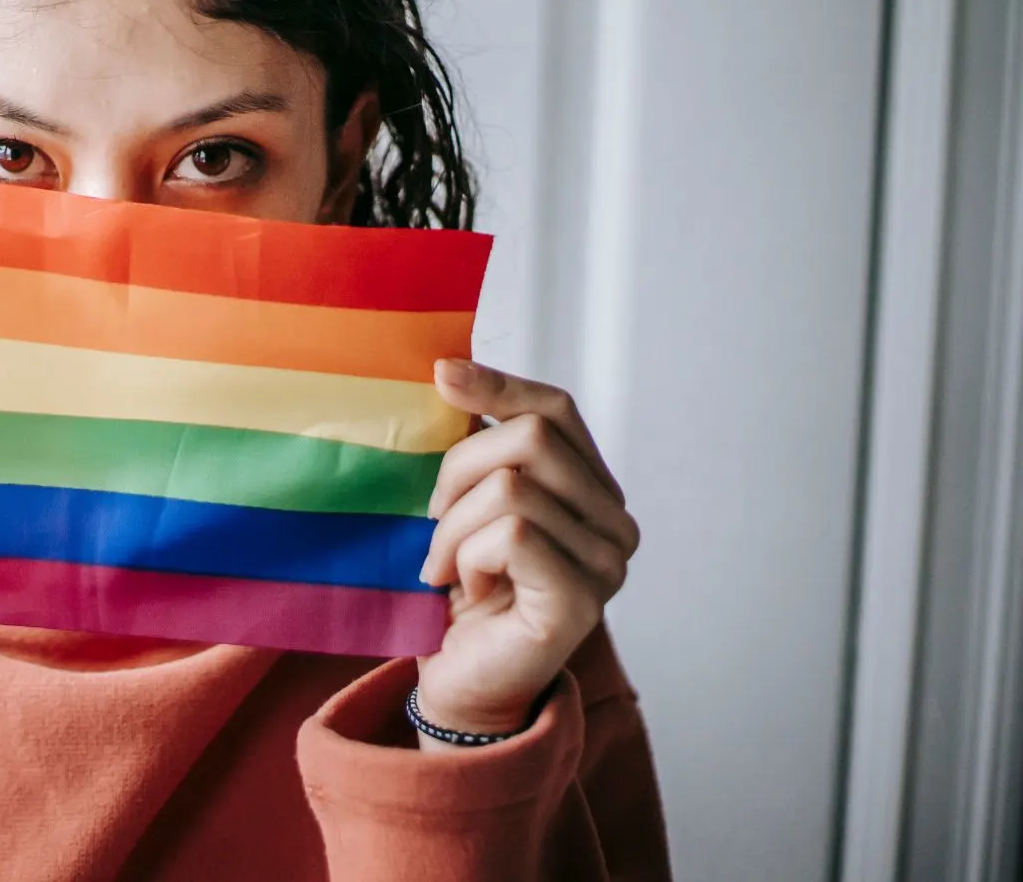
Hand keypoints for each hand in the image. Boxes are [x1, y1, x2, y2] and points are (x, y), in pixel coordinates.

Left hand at [413, 360, 638, 742]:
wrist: (456, 679)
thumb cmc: (458, 591)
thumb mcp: (461, 502)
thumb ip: (473, 445)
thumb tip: (449, 368)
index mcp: (590, 490)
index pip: (556, 410)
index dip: (499, 386)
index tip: (441, 375)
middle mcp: (614, 523)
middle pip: (529, 439)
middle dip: (457, 472)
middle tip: (433, 523)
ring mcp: (607, 564)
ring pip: (512, 488)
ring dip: (452, 527)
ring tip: (444, 565)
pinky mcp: (582, 600)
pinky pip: (512, 536)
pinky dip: (467, 557)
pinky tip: (465, 589)